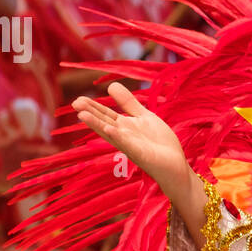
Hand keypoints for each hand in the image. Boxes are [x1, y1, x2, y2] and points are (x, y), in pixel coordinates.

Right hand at [72, 82, 189, 199]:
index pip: (106, 114)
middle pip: (105, 122)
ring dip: (97, 124)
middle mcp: (124, 136)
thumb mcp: (144, 116)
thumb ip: (128, 103)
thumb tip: (111, 85)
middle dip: (90, 113)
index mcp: (124, 126)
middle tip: (75, 104)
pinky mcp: (141, 155)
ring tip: (82, 115)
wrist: (175, 165)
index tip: (77, 99)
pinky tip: (109, 129)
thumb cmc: (159, 143)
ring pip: (112, 133)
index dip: (93, 107)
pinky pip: (128, 145)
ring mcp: (131, 146)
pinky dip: (119, 137)